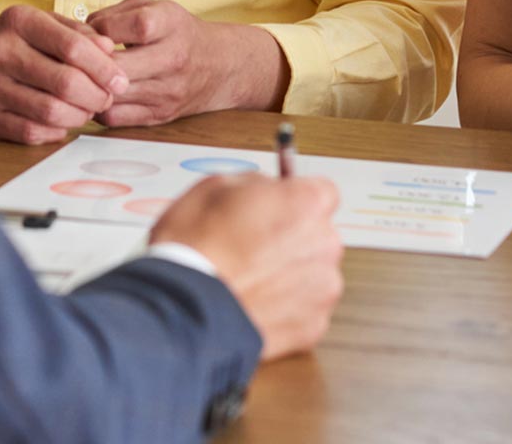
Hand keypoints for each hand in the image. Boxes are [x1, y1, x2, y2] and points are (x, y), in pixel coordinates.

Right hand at [0, 6, 127, 144]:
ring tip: (87, 110)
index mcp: (19, 22)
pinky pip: (30, 133)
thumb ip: (74, 32)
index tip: (120, 79)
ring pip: (51, 112)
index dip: (104, 67)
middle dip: (97, 95)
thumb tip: (109, 50)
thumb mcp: (35, 22)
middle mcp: (1, 52)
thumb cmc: (3, 40)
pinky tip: (62, 123)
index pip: (74, 47)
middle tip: (107, 98)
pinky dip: (55, 132)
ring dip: (79, 116)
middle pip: (66, 83)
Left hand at [87, 0, 286, 124]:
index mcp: (170, 23)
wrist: (219, 65)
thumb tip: (79, 32)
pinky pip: (115, 118)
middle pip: (118, 67)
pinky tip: (94, 94)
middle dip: (88, 64)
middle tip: (73, 60)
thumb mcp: (153, 7)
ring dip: (89, 88)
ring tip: (79, 78)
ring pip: (113, 96)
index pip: (127, 27)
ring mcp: (167, 92)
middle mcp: (172, 59)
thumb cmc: (177, 31)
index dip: (99, 30)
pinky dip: (98, 108)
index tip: (88, 31)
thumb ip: (114, 14)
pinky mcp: (159, 116)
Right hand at [151, 173, 342, 359]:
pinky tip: (254, 302)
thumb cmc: (197, 247)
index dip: (296, 198)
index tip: (280, 205)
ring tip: (250, 278)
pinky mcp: (313, 327)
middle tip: (254, 243)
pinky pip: (305, 308)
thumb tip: (264, 189)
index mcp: (305, 204)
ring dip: (290, 273)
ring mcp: (322, 289)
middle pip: (318, 234)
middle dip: (292, 237)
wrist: (186, 310)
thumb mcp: (215, 186)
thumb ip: (256, 183)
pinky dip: (285, 306)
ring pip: (312, 273)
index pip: (323, 192)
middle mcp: (324, 245)